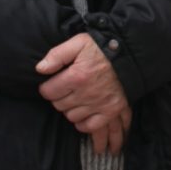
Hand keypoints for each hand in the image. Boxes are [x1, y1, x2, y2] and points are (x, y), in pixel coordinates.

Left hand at [38, 33, 131, 156]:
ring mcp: (99, 104)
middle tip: (64, 91)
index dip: (47, 88)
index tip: (51, 85)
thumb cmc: (103, 48)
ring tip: (74, 101)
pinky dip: (83, 124)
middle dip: (58, 99)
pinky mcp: (111, 111)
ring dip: (70, 110)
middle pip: (59, 106)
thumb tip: (40, 69)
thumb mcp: (78, 43)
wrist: (130, 55)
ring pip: (72, 117)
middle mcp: (86, 94)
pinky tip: (82, 116)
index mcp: (77, 76)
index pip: (48, 92)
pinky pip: (90, 126)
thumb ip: (57, 54)